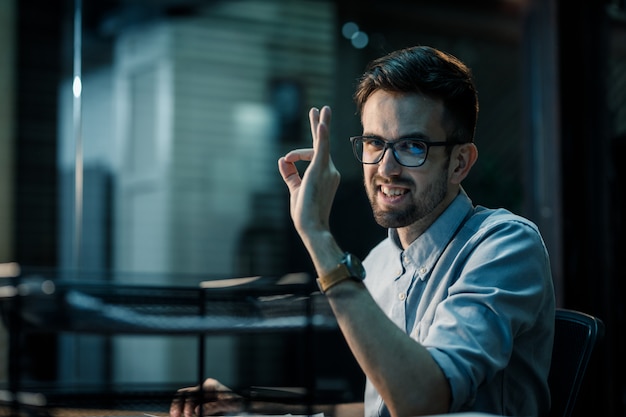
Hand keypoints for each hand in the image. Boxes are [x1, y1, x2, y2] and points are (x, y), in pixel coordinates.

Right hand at [169, 378, 242, 416]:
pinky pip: (188, 407)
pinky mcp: (201, 405)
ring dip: (179, 409)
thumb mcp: (227, 404)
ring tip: (177, 416)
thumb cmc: (237, 403)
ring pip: (184, 401)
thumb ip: (213, 407)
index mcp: (209, 386)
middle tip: (176, 416)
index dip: (186, 403)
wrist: (243, 406)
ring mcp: (201, 397)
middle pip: (185, 395)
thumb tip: (198, 410)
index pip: (192, 391)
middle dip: (179, 406)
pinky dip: (183, 411)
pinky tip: (181, 416)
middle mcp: (203, 390)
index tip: (187, 414)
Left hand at [278, 106, 339, 237]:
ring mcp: (328, 170)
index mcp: (326, 175)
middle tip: (318, 109)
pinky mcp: (321, 170)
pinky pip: (322, 148)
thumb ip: (290, 174)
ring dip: (318, 125)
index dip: (296, 155)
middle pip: (321, 145)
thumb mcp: (295, 190)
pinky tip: (320, 122)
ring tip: (318, 109)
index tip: (286, 160)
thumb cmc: (305, 213)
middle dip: (319, 126)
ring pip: (320, 144)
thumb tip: (282, 159)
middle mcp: (330, 171)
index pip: (312, 156)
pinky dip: (321, 135)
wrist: (312, 226)